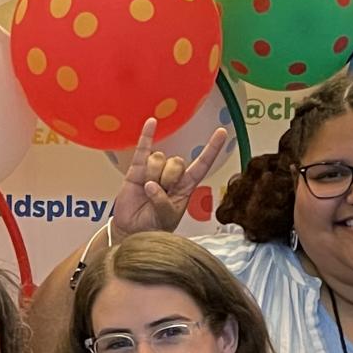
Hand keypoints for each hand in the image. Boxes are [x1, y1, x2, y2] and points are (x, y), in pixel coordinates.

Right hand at [110, 119, 230, 235]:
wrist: (131, 230)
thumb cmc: (153, 226)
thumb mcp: (166, 218)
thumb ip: (162, 203)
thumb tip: (151, 185)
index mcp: (185, 187)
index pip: (202, 165)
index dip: (212, 149)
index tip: (222, 132)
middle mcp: (172, 176)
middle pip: (177, 161)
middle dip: (169, 177)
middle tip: (161, 192)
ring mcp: (154, 170)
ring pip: (159, 158)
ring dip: (153, 174)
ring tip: (146, 190)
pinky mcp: (137, 169)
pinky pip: (143, 149)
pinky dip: (147, 135)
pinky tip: (151, 122)